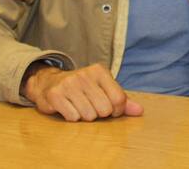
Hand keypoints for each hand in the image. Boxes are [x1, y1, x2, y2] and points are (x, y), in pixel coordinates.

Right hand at [22, 62, 143, 121]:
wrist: (48, 82)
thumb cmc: (82, 89)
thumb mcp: (103, 89)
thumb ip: (122, 100)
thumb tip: (140, 111)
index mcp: (100, 71)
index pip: (119, 99)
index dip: (117, 111)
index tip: (110, 110)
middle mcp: (85, 75)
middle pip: (104, 109)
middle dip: (99, 114)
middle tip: (91, 107)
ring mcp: (69, 84)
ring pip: (89, 115)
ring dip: (85, 117)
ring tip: (79, 107)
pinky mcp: (55, 95)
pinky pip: (73, 117)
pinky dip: (72, 117)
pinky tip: (68, 108)